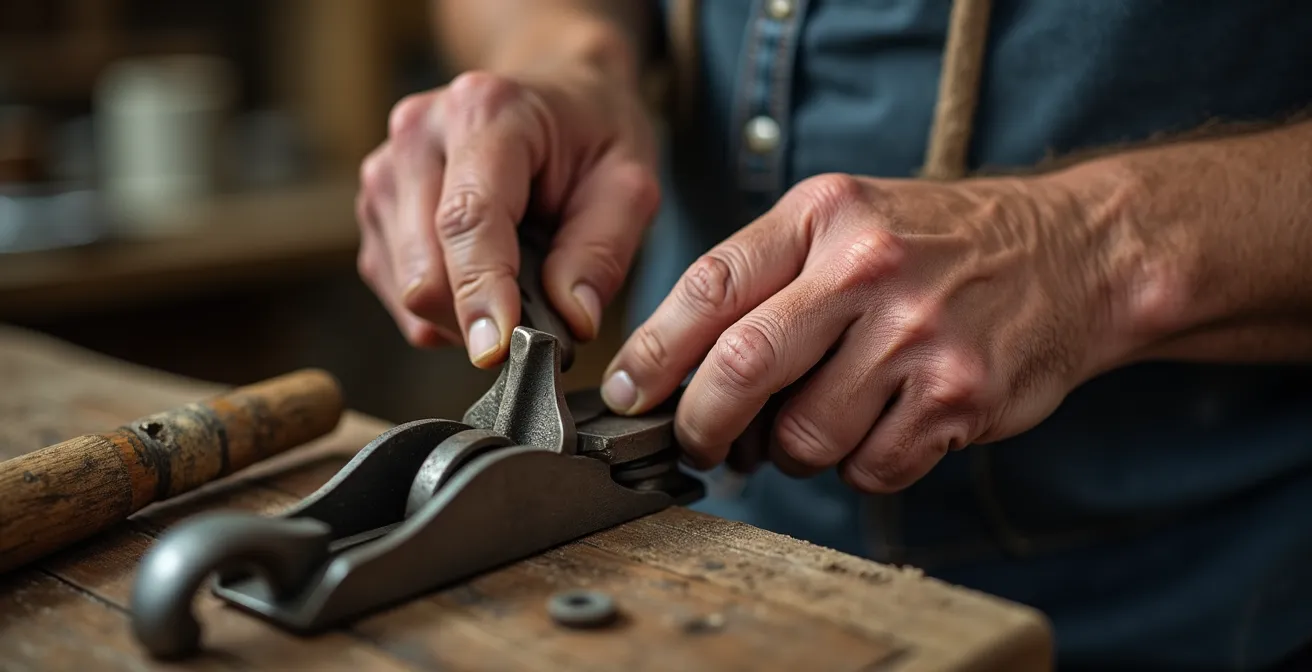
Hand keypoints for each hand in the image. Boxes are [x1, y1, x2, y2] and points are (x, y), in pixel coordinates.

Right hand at [355, 64, 658, 365]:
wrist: (555, 92)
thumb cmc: (593, 136)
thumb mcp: (630, 183)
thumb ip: (602, 252)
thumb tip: (572, 320)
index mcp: (485, 112)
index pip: (467, 219)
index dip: (479, 291)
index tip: (498, 349)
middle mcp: (419, 134)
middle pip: (425, 270)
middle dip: (481, 316)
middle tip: (540, 320)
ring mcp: (386, 171)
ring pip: (407, 290)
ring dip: (463, 314)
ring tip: (515, 281)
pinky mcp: (376, 209)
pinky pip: (398, 292)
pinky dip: (443, 307)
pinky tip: (482, 275)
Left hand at [601, 172, 1125, 492]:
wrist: (1071, 254)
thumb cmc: (935, 244)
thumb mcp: (846, 221)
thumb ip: (764, 276)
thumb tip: (680, 370)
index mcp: (825, 216)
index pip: (708, 287)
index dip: (652, 354)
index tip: (628, 394)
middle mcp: (867, 269)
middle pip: (740, 369)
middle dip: (699, 425)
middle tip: (696, 442)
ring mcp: (917, 336)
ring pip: (803, 438)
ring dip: (790, 451)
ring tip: (815, 422)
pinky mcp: (958, 397)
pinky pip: (867, 470)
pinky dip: (857, 467)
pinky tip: (878, 429)